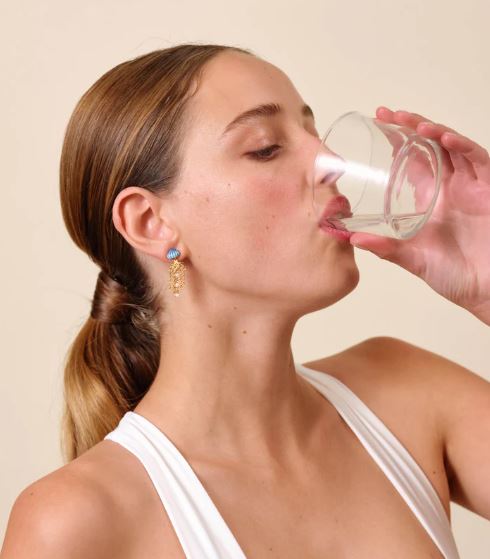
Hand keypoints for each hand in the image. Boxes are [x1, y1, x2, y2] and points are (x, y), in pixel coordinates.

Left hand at [349, 106, 489, 324]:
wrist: (485, 291)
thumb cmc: (454, 275)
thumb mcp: (413, 259)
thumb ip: (385, 247)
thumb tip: (351, 239)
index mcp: (432, 199)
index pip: (412, 160)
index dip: (397, 141)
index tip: (376, 125)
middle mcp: (451, 187)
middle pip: (431, 145)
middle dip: (410, 126)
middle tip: (387, 114)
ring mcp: (471, 186)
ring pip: (453, 146)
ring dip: (433, 130)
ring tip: (413, 123)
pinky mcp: (489, 189)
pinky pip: (478, 160)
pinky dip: (462, 147)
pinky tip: (444, 138)